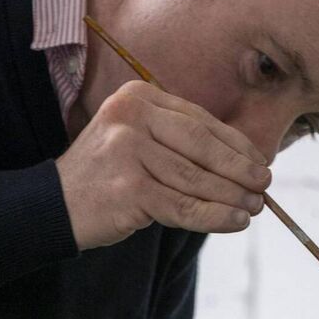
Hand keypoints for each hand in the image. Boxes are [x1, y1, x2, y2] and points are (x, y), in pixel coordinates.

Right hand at [55, 80, 271, 249]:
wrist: (54, 204)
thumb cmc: (107, 174)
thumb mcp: (138, 139)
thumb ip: (181, 141)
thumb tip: (246, 159)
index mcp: (138, 96)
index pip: (200, 120)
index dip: (236, 144)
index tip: (260, 161)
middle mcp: (131, 117)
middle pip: (202, 146)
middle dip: (239, 169)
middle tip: (264, 185)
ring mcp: (127, 152)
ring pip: (196, 178)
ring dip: (232, 196)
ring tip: (255, 208)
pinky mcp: (128, 189)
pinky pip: (183, 206)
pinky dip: (215, 216)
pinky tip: (235, 222)